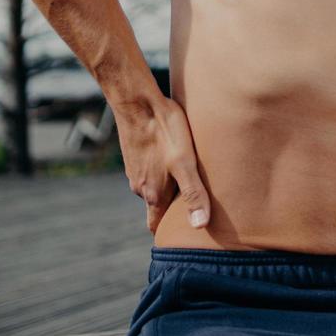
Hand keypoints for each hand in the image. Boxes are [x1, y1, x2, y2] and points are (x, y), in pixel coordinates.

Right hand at [117, 95, 210, 233]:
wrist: (136, 100)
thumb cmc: (164, 130)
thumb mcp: (184, 162)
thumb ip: (193, 193)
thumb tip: (200, 225)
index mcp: (152, 194)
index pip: (156, 226)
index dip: (170, 233)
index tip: (185, 235)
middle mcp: (140, 186)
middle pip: (157, 207)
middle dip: (174, 210)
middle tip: (198, 205)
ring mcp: (135, 169)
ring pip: (154, 186)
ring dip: (170, 186)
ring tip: (192, 178)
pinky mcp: (136, 153)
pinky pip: (150, 169)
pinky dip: (163, 169)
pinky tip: (176, 157)